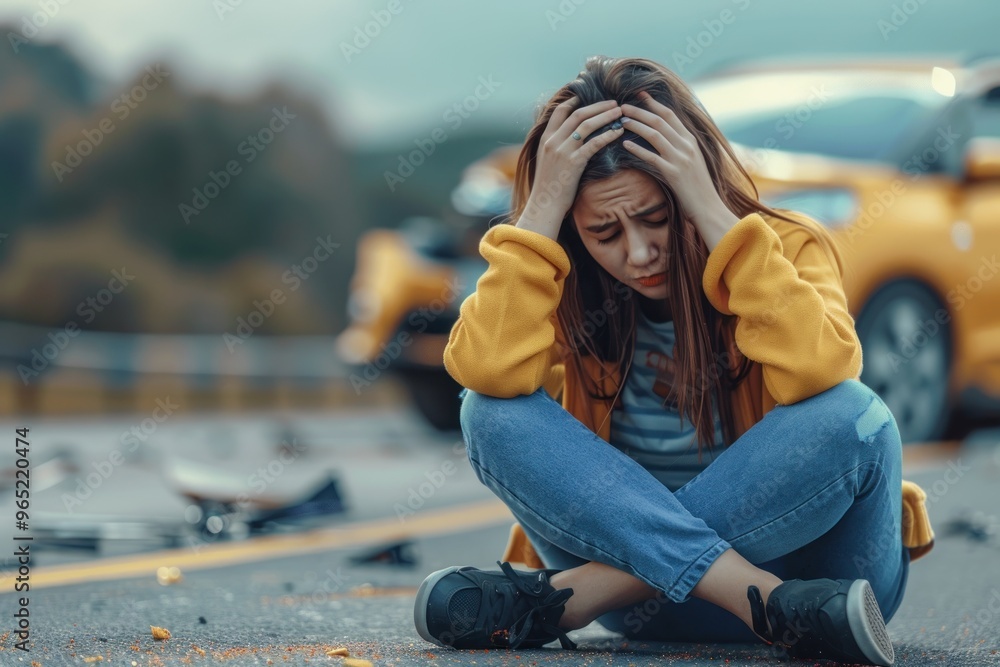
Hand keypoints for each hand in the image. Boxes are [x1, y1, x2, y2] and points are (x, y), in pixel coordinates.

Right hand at [519, 97, 624, 238]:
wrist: (544, 206)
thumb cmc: (549, 187)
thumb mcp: (547, 162)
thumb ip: (555, 147)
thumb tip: (570, 138)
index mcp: (545, 139)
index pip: (560, 111)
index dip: (575, 100)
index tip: (590, 95)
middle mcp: (552, 141)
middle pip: (577, 114)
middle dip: (597, 106)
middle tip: (613, 102)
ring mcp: (562, 151)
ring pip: (586, 125)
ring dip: (605, 116)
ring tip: (619, 112)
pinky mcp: (574, 163)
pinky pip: (594, 144)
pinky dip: (608, 135)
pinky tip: (618, 132)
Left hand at [620, 91, 738, 249]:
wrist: (709, 208)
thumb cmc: (698, 187)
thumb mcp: (693, 161)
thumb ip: (681, 148)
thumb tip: (667, 138)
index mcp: (691, 141)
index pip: (671, 115)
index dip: (654, 104)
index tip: (640, 95)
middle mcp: (687, 146)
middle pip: (660, 121)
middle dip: (640, 111)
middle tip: (623, 105)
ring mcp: (680, 159)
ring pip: (655, 135)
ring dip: (636, 125)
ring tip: (621, 121)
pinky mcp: (673, 174)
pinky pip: (652, 157)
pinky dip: (638, 149)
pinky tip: (625, 144)